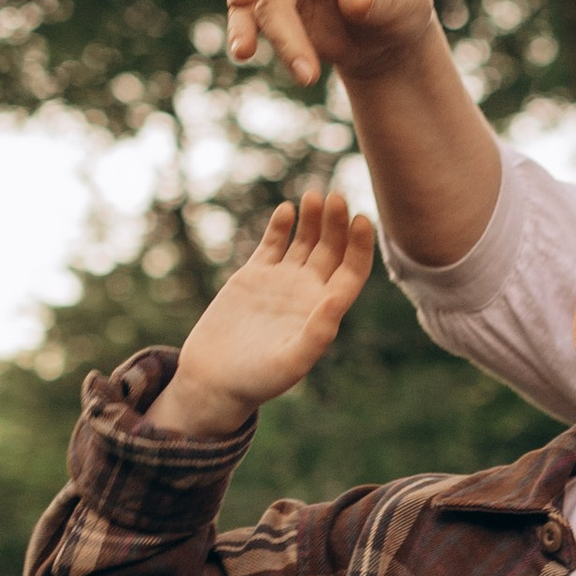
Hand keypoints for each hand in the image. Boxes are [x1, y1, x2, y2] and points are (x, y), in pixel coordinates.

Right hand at [145, 187, 377, 436]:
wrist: (214, 379)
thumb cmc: (257, 380)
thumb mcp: (292, 360)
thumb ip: (318, 331)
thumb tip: (338, 297)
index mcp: (324, 311)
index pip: (352, 271)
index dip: (360, 246)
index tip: (361, 220)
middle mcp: (307, 293)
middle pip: (331, 249)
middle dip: (335, 223)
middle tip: (335, 197)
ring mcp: (281, 281)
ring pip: (304, 241)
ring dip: (313, 218)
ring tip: (315, 195)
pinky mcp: (253, 276)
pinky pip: (272, 244)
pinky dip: (280, 226)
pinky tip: (287, 210)